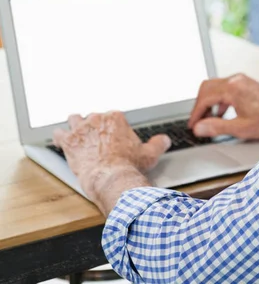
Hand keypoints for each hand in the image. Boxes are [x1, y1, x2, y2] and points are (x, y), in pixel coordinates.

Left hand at [53, 111, 170, 209]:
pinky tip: (61, 143)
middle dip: (93, 127)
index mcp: (116, 118)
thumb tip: (164, 140)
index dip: (110, 126)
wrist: (112, 178)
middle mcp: (97, 119)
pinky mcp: (69, 142)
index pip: (111, 116)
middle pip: (92, 117)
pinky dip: (59, 138)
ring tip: (77, 134)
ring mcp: (81, 129)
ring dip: (75, 126)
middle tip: (96, 139)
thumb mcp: (149, 155)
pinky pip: (58, 134)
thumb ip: (158, 144)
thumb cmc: (129, 166)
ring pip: (74, 119)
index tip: (111, 136)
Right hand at [188, 73, 258, 139]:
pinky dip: (218, 100)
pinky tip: (222, 113)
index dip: (195, 113)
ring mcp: (241, 80)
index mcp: (232, 89)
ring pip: (215, 87)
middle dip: (199, 105)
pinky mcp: (245, 83)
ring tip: (208, 119)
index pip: (204, 98)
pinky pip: (225, 88)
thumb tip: (199, 128)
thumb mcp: (241, 128)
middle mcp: (235, 80)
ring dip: (208, 102)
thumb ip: (217, 127)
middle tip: (197, 121)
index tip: (192, 124)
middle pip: (206, 88)